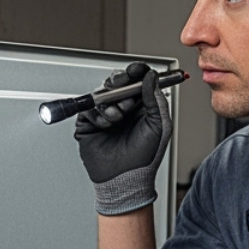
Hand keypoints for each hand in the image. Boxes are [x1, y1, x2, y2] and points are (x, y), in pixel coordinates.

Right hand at [74, 62, 171, 215]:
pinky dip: (98, 115)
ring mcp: (105, 115)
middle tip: (124, 90)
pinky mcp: (89, 124)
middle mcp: (123, 108)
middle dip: (120, 83)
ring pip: (102, 94)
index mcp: (141, 107)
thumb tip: (151, 77)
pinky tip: (106, 126)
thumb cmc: (145, 157)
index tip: (137, 69)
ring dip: (110, 103)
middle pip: (117, 83)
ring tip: (118, 118)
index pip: (137, 82)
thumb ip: (156, 99)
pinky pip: (88, 109)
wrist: (125, 179)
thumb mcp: (159, 125)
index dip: (137, 73)